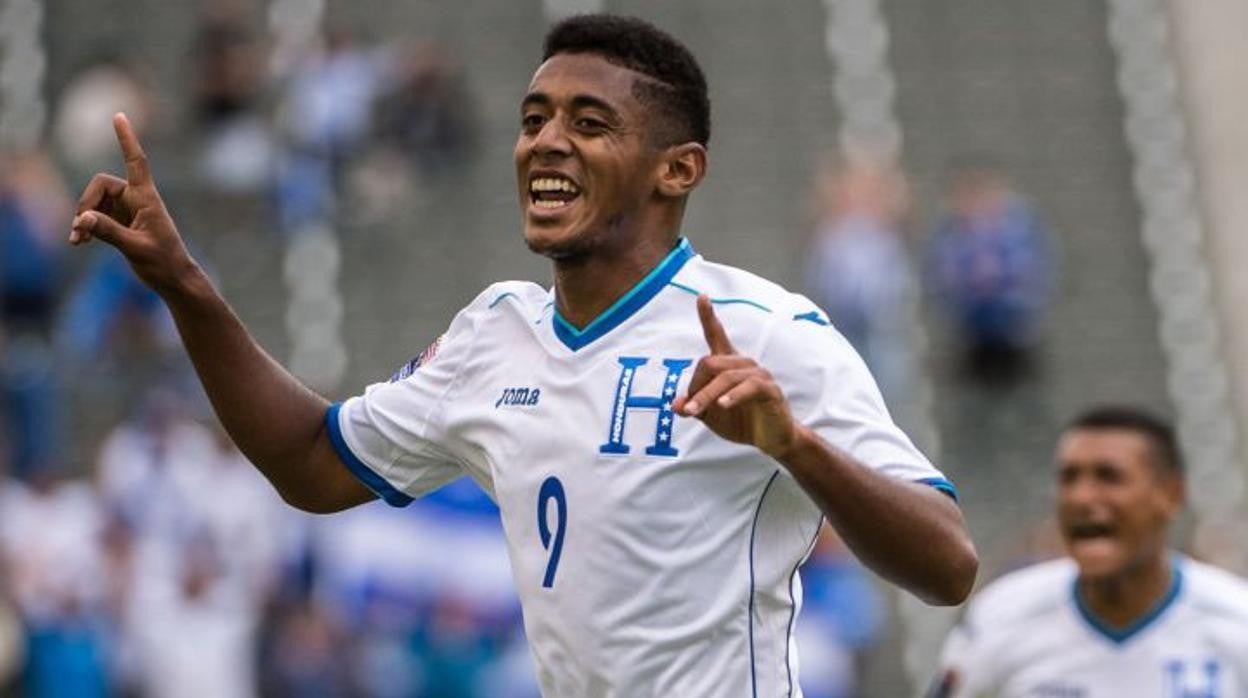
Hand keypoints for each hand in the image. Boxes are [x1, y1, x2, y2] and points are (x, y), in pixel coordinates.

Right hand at [70, 113, 194, 293]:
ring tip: (77, 240)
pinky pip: (95, 217)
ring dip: (83, 218)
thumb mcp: (135, 248)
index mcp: (147, 198)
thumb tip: (82, 218)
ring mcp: (127, 211)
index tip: (119, 116)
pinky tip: (78, 241)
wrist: (174, 279)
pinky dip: (85, 226)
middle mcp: (136, 200)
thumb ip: (109, 232)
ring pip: (95, 202)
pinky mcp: (120, 223)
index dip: (127, 139)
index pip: (136, 162)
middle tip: (80, 227)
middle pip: (101, 185)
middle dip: (86, 203)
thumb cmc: (163, 263)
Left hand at [672, 295, 800, 458]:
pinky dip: (733, 396)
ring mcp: (759, 375)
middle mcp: (744, 364)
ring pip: (725, 376)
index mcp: (729, 365)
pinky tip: (723, 405)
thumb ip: (694, 407)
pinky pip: (749, 386)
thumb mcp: (711, 417)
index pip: (717, 335)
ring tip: (695, 411)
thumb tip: (674, 404)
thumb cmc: (742, 422)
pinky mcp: (770, 390)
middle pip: (710, 362)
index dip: (708, 316)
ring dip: (706, 395)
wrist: (772, 440)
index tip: (702, 297)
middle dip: (696, 387)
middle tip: (690, 409)